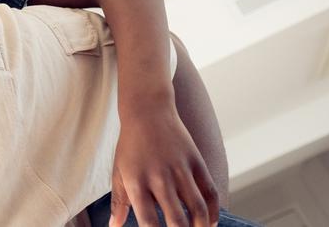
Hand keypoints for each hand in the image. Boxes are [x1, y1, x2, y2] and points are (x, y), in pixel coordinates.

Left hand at [109, 105, 218, 226]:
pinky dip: (214, 211)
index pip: (148, 221)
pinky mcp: (196, 162)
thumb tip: (114, 226)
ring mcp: (180, 169)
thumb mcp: (119, 172)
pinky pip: (210, 192)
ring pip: (198, 209)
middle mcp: (159, 178)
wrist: (148, 112)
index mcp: (137, 182)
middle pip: (176, 220)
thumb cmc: (131, 145)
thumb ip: (119, 202)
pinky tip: (210, 223)